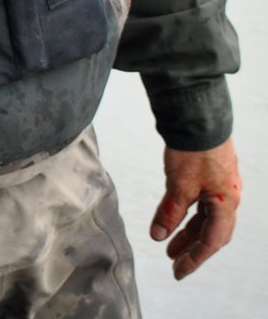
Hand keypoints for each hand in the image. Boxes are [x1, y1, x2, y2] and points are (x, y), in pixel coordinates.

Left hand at [150, 137, 240, 279]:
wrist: (198, 115)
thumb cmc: (193, 150)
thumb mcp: (179, 185)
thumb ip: (170, 212)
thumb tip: (158, 235)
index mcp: (226, 204)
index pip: (211, 242)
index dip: (194, 259)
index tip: (177, 272)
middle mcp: (228, 197)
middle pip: (212, 232)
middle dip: (192, 248)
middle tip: (172, 261)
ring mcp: (222, 185)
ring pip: (206, 216)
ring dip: (188, 230)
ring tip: (167, 242)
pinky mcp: (212, 173)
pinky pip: (203, 202)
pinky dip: (188, 212)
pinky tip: (174, 214)